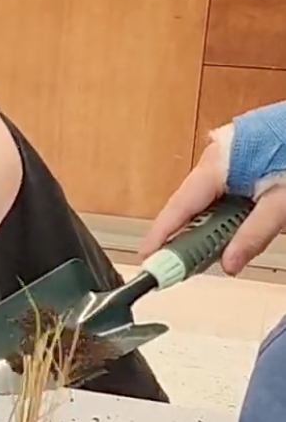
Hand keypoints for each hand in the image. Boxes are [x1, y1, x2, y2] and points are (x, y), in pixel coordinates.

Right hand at [140, 136, 285, 275]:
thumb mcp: (283, 201)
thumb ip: (254, 233)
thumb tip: (229, 263)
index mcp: (219, 162)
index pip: (181, 206)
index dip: (162, 235)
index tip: (147, 259)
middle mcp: (217, 155)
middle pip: (191, 204)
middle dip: (185, 236)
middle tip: (179, 267)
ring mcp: (229, 154)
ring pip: (208, 199)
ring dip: (208, 226)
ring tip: (208, 252)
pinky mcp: (242, 157)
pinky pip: (222, 190)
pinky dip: (222, 212)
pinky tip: (229, 228)